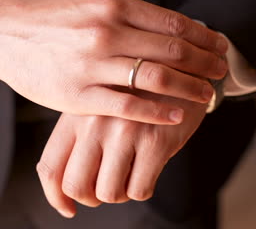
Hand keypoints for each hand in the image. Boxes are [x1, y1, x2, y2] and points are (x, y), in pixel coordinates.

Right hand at [0, 0, 226, 123]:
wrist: (8, 33)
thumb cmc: (61, 21)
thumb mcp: (99, 7)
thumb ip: (137, 19)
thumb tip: (178, 32)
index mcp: (116, 7)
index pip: (174, 24)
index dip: (204, 37)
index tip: (220, 46)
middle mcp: (108, 32)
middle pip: (173, 50)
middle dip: (205, 62)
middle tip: (222, 71)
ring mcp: (93, 65)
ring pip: (156, 78)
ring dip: (189, 87)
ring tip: (207, 95)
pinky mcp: (79, 95)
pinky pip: (128, 106)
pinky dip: (158, 112)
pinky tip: (177, 116)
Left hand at [36, 91, 206, 217]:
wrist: (181, 70)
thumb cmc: (140, 93)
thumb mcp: (102, 104)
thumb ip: (83, 136)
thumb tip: (70, 188)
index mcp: (77, 115)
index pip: (51, 167)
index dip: (56, 197)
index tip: (69, 208)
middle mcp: (95, 124)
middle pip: (76, 185)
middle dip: (92, 198)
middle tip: (109, 190)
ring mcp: (125, 132)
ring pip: (108, 192)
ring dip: (121, 194)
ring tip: (132, 178)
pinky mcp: (155, 141)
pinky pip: (139, 189)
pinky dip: (143, 189)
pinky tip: (150, 173)